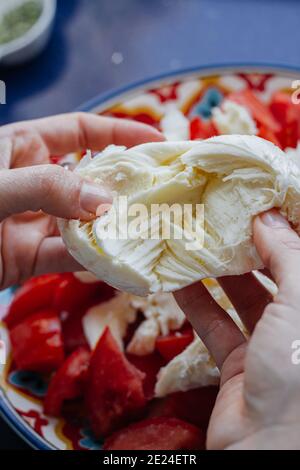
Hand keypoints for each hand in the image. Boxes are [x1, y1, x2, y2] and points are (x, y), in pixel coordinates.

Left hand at [0, 112, 162, 288]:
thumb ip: (47, 187)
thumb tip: (105, 201)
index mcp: (20, 148)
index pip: (81, 131)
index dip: (120, 133)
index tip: (157, 142)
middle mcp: (32, 183)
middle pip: (90, 179)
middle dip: (126, 186)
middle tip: (165, 194)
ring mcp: (32, 223)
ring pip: (83, 223)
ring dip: (113, 229)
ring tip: (151, 233)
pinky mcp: (28, 259)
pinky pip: (69, 258)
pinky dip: (93, 262)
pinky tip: (120, 265)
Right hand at [175, 210, 299, 449]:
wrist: (269, 451)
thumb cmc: (299, 375)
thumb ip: (286, 257)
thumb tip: (266, 216)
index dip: (287, 230)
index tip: (262, 202)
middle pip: (274, 274)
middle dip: (249, 246)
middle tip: (222, 217)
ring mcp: (271, 346)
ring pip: (242, 297)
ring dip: (218, 271)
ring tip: (196, 240)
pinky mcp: (240, 363)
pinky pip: (216, 324)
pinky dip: (196, 302)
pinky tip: (177, 278)